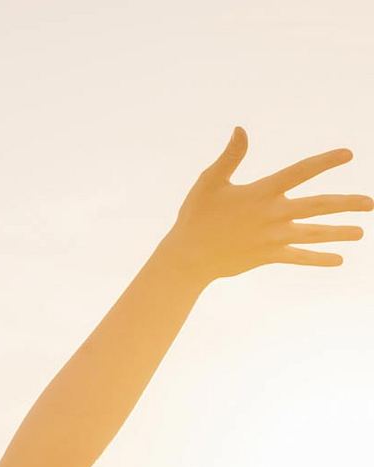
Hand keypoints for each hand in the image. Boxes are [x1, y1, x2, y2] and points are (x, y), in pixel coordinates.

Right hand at [157, 127, 373, 287]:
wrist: (188, 257)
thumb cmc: (196, 217)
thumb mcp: (209, 182)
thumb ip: (230, 156)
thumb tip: (241, 130)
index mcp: (262, 192)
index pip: (300, 172)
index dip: (325, 161)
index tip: (348, 154)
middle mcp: (273, 215)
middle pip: (318, 207)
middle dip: (347, 204)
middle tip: (371, 203)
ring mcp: (272, 238)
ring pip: (314, 234)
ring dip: (339, 233)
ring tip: (361, 232)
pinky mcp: (267, 256)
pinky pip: (298, 258)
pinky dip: (319, 259)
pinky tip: (338, 260)